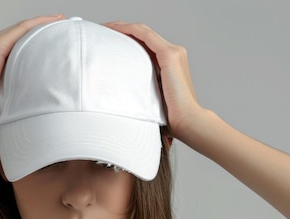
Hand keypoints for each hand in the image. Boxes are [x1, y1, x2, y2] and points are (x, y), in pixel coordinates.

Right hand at [0, 15, 63, 126]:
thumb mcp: (4, 87)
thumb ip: (15, 79)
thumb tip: (35, 85)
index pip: (16, 37)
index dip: (35, 32)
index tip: (53, 31)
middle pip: (21, 29)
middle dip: (42, 24)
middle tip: (61, 23)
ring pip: (23, 27)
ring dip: (44, 22)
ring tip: (61, 20)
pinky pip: (23, 29)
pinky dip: (39, 24)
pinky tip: (54, 22)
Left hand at [103, 21, 204, 142]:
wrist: (187, 121)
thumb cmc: (170, 118)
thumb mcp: (153, 98)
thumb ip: (142, 89)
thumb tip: (122, 94)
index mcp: (170, 62)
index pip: (145, 43)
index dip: (127, 38)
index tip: (108, 40)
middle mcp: (173, 53)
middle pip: (143, 34)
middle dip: (121, 30)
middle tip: (102, 30)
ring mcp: (173, 52)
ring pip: (142, 31)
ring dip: (122, 27)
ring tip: (104, 28)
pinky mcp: (169, 55)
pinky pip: (144, 35)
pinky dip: (128, 29)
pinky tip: (114, 29)